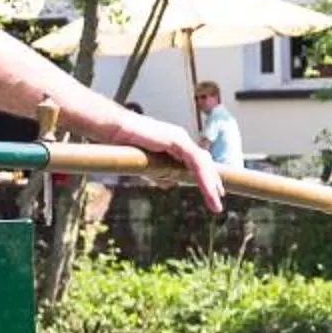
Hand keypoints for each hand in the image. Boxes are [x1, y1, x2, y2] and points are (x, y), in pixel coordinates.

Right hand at [91, 109, 225, 210]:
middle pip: (204, 163)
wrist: (112, 129)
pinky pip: (195, 161)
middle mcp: (181, 140)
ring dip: (210, 184)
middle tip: (219, 200)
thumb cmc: (123, 143)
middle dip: (213, 182)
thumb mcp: (146, 165)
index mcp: (175, 145)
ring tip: (215, 202)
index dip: (207, 177)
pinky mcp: (176, 140)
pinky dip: (203, 177)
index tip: (215, 193)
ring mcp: (180, 139)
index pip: (197, 163)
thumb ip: (158, 173)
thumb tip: (168, 185)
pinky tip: (208, 190)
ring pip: (202, 164)